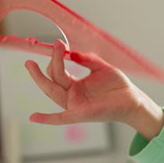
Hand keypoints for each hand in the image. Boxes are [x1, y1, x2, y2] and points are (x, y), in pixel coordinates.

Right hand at [24, 39, 163, 139]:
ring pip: (52, 91)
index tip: (58, 43)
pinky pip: (60, 118)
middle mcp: (72, 95)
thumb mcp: (101, 67)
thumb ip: (86, 59)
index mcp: (75, 85)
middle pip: (51, 80)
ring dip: (41, 78)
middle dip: (42, 68)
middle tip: (31, 58)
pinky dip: (47, 119)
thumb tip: (70, 53)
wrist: (132, 99)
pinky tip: (34, 117)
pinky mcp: (80, 114)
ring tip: (32, 64)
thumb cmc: (117, 86)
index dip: (56, 57)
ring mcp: (74, 105)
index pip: (58, 71)